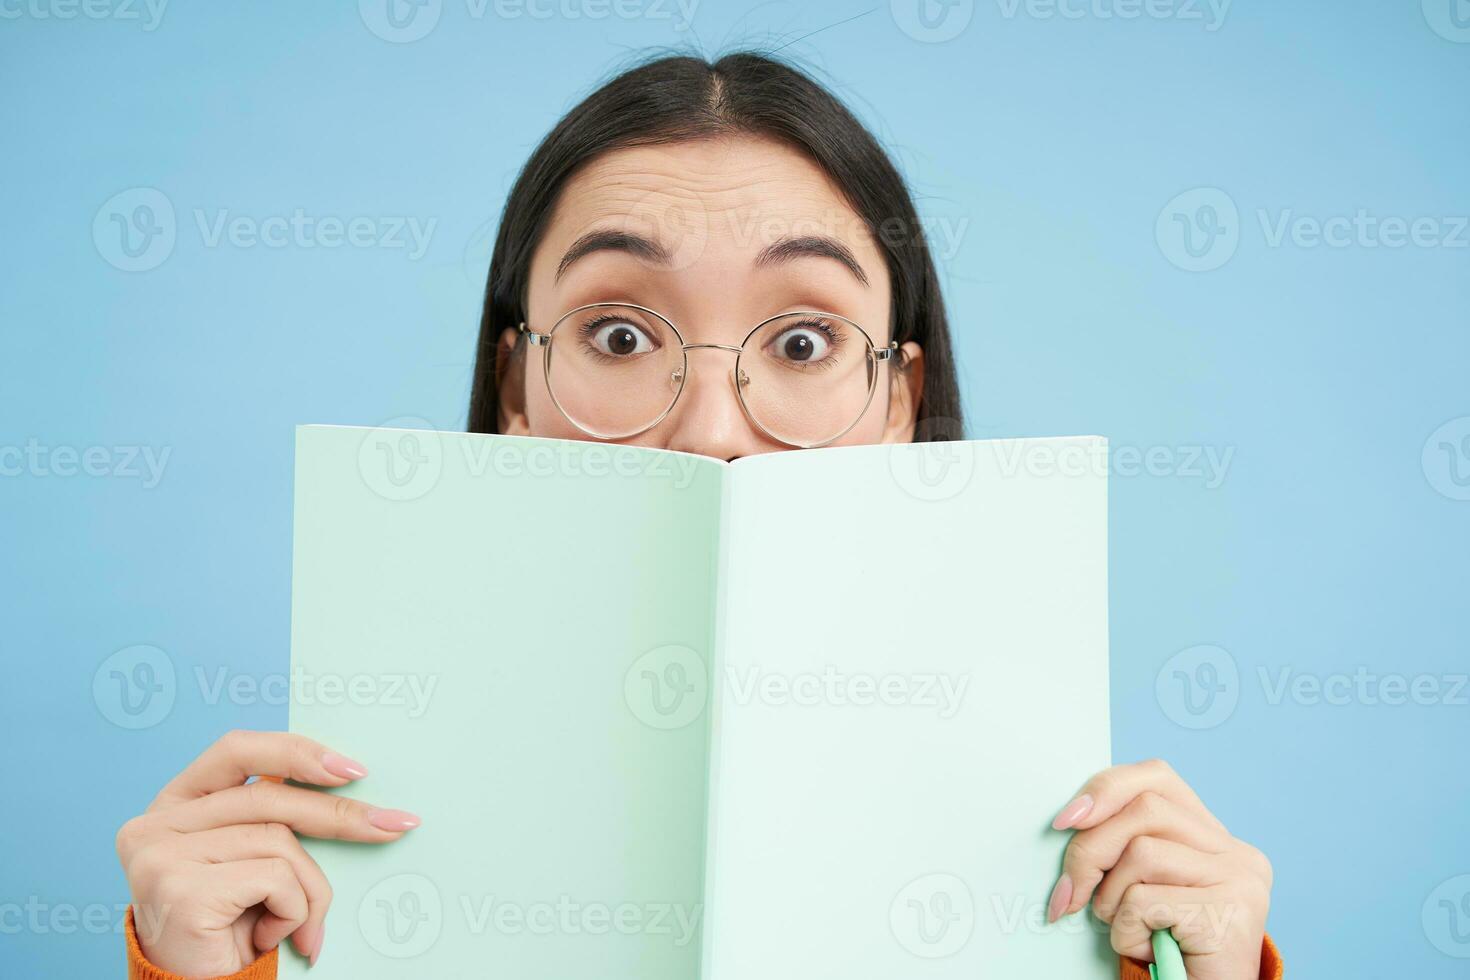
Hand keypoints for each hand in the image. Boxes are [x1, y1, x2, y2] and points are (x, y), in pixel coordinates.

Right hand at [116, 730, 419, 977]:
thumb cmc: (229, 928)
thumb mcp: (252, 860)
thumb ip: (275, 818)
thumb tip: (355, 783)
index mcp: (174, 804)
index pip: (236, 749)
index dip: (296, 751)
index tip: (353, 768)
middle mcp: (155, 824)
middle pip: (269, 797)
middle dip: (342, 814)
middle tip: (397, 825)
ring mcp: (160, 856)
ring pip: (278, 840)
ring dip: (309, 889)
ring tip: (299, 928)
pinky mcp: (179, 889)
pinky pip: (274, 877)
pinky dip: (292, 910)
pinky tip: (269, 937)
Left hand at [1046, 759, 1270, 979]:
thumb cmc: (1168, 952)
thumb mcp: (1143, 889)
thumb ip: (1124, 848)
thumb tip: (1069, 819)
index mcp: (1215, 837)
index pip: (1157, 777)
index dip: (1106, 789)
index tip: (1065, 820)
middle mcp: (1237, 852)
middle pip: (1142, 810)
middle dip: (1090, 850)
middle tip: (1069, 896)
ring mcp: (1240, 879)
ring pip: (1141, 852)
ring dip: (1111, 899)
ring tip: (1126, 931)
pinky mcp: (1230, 913)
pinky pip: (1144, 901)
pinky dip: (1126, 931)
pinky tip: (1146, 949)